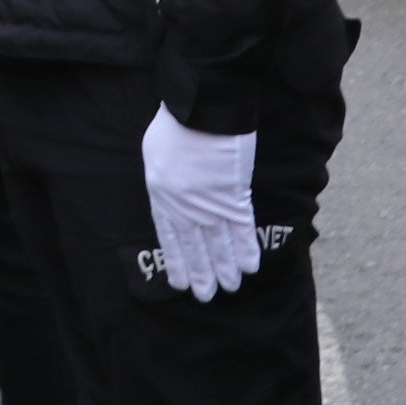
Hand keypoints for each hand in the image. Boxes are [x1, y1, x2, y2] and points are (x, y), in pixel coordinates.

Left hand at [140, 108, 263, 298]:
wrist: (200, 109)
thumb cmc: (175, 122)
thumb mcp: (155, 152)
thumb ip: (162, 178)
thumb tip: (169, 192)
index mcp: (161, 195)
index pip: (169, 237)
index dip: (177, 261)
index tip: (181, 282)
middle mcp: (184, 206)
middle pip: (194, 246)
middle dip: (201, 273)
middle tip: (207, 296)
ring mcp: (210, 203)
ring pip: (219, 243)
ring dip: (226, 267)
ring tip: (230, 287)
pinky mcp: (234, 195)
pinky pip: (242, 228)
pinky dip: (246, 248)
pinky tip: (250, 267)